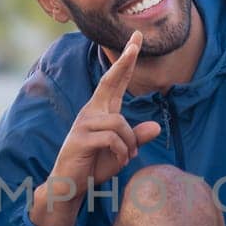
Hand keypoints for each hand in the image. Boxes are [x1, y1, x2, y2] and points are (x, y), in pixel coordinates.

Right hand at [31, 31, 162, 225]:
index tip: (136, 40)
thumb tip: (156, 126)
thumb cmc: (94, 165)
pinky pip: (112, 138)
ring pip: (120, 123)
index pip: (114, 82)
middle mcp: (91, 112)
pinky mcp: (81, 139)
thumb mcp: (121, 152)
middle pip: (109, 81)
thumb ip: (136, 139)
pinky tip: (119, 161)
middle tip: (137, 40)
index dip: (125, 61)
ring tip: (126, 158)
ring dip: (129, 143)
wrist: (69, 185)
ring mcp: (84, 124)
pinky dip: (121, 151)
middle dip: (124, 61)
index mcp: (100, 111)